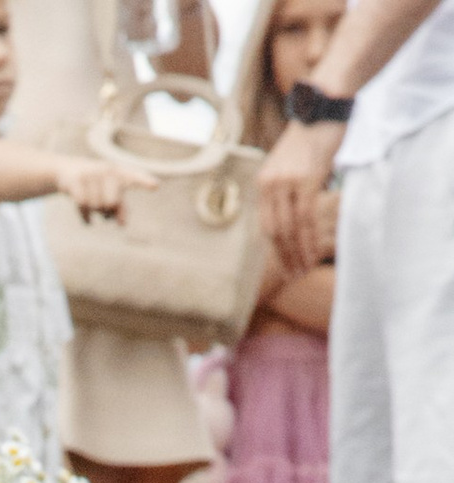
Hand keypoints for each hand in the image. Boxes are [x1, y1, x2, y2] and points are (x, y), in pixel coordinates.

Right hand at [54, 152, 158, 219]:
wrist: (70, 170)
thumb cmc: (97, 185)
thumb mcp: (110, 194)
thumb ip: (121, 209)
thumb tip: (122, 225)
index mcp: (120, 172)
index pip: (134, 177)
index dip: (144, 181)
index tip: (155, 186)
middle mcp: (107, 170)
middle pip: (111, 202)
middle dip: (107, 210)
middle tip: (104, 208)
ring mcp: (91, 174)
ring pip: (95, 205)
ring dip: (94, 212)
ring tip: (93, 206)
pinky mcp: (76, 180)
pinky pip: (83, 205)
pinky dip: (85, 217)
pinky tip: (87, 220)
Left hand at [260, 113, 340, 274]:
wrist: (325, 103)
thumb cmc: (314, 133)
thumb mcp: (293, 163)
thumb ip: (288, 187)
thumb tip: (295, 211)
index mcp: (263, 182)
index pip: (265, 225)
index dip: (275, 249)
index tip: (285, 266)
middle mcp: (270, 184)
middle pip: (275, 231)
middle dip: (285, 256)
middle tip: (295, 274)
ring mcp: (287, 182)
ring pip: (290, 229)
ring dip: (298, 252)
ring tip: (305, 269)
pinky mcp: (306, 180)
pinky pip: (305, 218)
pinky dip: (308, 239)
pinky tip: (313, 252)